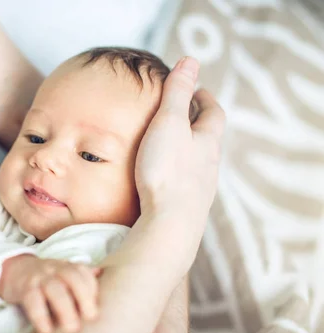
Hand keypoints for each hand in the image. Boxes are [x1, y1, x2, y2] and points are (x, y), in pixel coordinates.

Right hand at [0, 254, 100, 332]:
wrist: (14, 271)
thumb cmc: (46, 279)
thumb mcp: (64, 275)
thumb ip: (83, 278)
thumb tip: (103, 274)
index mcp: (67, 267)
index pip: (84, 273)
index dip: (93, 288)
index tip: (96, 309)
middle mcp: (54, 270)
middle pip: (72, 277)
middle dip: (84, 297)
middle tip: (90, 318)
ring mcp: (39, 278)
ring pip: (54, 288)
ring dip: (65, 308)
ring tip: (71, 328)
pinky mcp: (24, 290)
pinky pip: (32, 300)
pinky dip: (40, 316)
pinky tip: (47, 331)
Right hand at [135, 57, 224, 224]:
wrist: (170, 224)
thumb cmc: (168, 171)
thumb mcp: (169, 123)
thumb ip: (177, 93)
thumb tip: (191, 60)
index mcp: (208, 141)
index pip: (214, 113)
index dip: (206, 99)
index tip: (197, 89)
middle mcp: (210, 164)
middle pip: (209, 138)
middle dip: (199, 124)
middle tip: (185, 115)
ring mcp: (201, 188)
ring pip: (199, 162)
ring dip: (189, 149)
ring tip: (173, 145)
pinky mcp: (187, 206)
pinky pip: (187, 181)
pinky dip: (180, 171)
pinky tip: (166, 177)